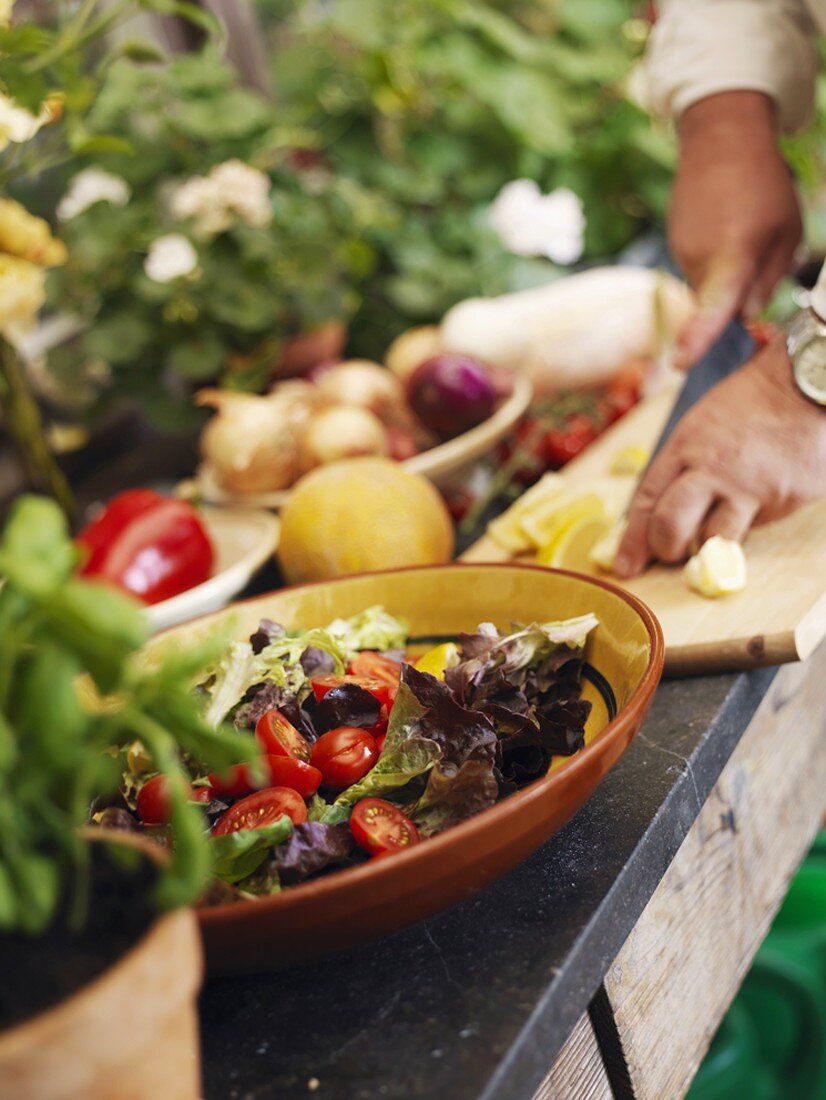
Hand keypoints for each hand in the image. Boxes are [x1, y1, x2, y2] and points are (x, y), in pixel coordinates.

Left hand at [614, 337, 825, 577]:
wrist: (805, 387)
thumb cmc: (748, 405)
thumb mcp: (699, 424)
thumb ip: (679, 464)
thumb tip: (659, 509)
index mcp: (685, 446)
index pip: (648, 499)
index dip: (634, 538)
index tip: (626, 565)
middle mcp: (711, 468)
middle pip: (671, 525)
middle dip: (664, 549)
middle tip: (668, 555)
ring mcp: (747, 487)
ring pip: (712, 539)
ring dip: (705, 546)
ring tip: (709, 534)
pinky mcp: (780, 500)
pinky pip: (754, 528)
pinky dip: (745, 525)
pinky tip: (751, 505)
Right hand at [669, 92, 801, 368]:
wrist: (721, 136)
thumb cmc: (764, 182)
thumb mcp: (787, 231)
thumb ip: (768, 280)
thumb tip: (746, 316)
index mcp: (733, 256)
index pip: (714, 309)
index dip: (698, 339)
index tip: (680, 365)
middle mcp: (699, 260)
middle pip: (718, 303)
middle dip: (736, 295)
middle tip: (760, 251)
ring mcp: (682, 252)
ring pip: (707, 285)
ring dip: (726, 271)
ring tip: (742, 228)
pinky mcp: (675, 243)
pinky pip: (698, 267)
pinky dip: (713, 256)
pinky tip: (725, 223)